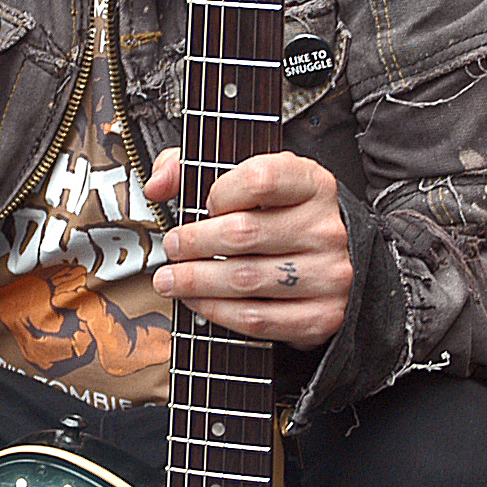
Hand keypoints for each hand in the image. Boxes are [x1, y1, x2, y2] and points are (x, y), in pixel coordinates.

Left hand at [146, 148, 351, 348]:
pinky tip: (198, 302)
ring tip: (171, 279)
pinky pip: (257, 318)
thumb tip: (158, 184)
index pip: (260, 180)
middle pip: (243, 233)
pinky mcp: (322, 315)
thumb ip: (194, 168)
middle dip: (193, 243)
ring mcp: (328, 274)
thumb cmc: (278, 217)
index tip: (203, 205)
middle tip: (172, 248)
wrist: (328, 260)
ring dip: (196, 281)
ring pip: (245, 279)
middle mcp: (325, 228)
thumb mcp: (247, 178)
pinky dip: (217, 312)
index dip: (220, 193)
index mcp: (311, 183)